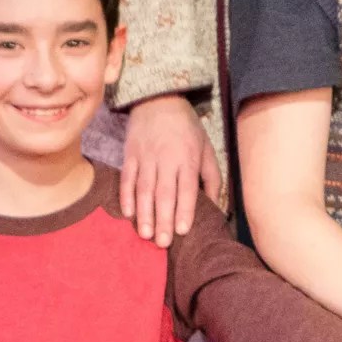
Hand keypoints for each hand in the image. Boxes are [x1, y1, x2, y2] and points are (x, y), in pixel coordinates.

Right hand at [120, 95, 221, 246]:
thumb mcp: (207, 148)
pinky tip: (128, 214)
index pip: (187, 188)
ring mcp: (146, 157)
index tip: (182, 230)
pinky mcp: (129, 155)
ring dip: (144, 213)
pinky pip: (127, 178)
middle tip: (161, 243)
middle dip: (163, 219)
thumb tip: (215, 206)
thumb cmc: (188, 128)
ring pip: (144, 189)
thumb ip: (212, 178)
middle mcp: (166, 159)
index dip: (184, 209)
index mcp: (188, 158)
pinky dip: (126, 196)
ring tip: (145, 234)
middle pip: (164, 193)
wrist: (158, 98)